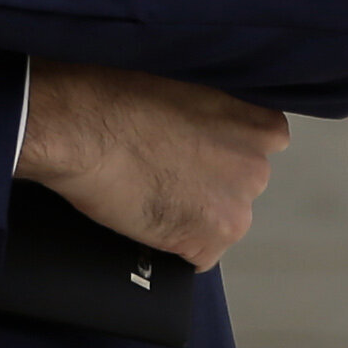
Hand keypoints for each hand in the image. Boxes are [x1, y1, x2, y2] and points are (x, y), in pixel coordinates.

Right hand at [16, 61, 288, 270]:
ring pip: (221, 223)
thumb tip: (198, 138)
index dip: (225, 152)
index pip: (262, 147)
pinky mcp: (206, 245)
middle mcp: (257, 171)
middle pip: (240, 188)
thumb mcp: (186, 92)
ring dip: (194, 219)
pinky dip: (175, 247)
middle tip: (167, 178)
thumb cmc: (124, 97)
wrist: (85, 131)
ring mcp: (235, 212)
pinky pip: (197, 255)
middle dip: (211, 187)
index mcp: (259, 128)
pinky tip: (148, 224)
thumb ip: (210, 120)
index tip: (197, 152)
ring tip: (151, 202)